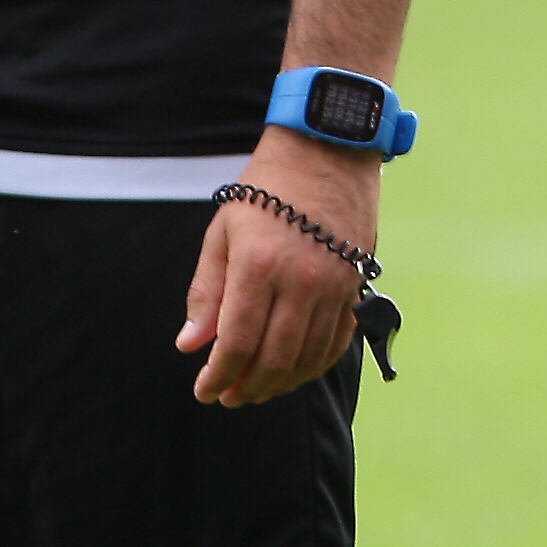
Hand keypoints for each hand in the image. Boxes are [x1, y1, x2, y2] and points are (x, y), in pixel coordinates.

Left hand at [178, 128, 377, 406]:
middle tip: (229, 397)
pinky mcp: (356, 282)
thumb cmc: (268, 186)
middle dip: (246, 387)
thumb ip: (206, 291)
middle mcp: (300, 280)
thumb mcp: (223, 231)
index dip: (217, 376)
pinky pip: (338, 340)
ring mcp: (334, 283)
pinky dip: (316, 365)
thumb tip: (191, 345)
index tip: (204, 391)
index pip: (236, 343)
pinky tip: (296, 371)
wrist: (329, 149)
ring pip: (308, 357)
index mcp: (258, 266)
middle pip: (274, 359)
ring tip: (257, 390)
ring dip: (280, 383)